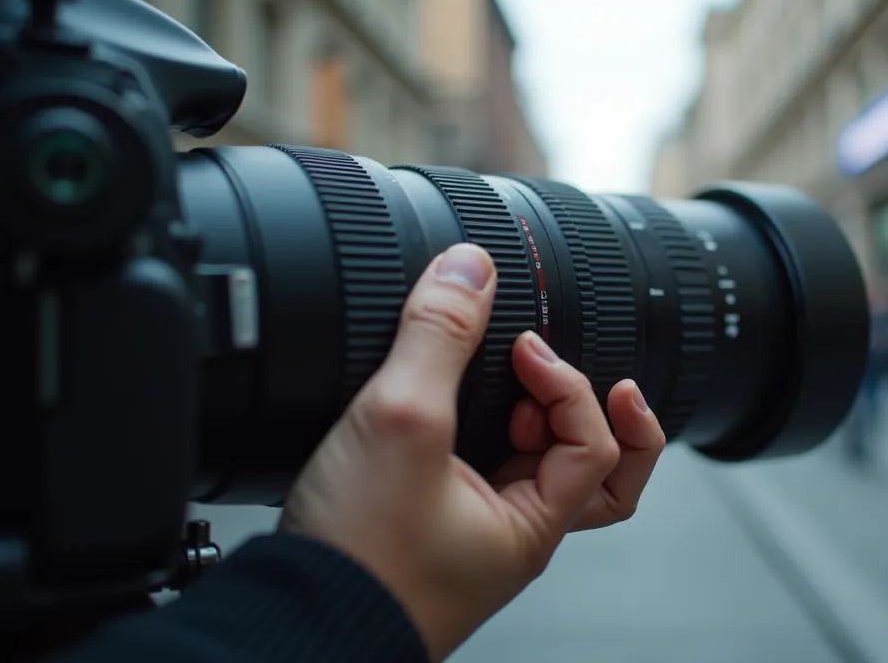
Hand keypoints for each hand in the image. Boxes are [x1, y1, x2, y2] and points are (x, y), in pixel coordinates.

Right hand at [279, 243, 665, 659]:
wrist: (290, 619)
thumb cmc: (354, 562)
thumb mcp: (401, 423)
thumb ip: (437, 339)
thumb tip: (468, 268)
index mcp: (531, 527)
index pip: (596, 444)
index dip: (568, 383)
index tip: (522, 348)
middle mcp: (512, 537)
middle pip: (595, 472)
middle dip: (593, 413)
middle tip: (566, 372)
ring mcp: (472, 536)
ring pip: (536, 472)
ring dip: (535, 421)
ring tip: (511, 385)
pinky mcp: (429, 531)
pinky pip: (482, 476)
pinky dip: (485, 435)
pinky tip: (450, 408)